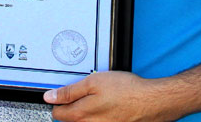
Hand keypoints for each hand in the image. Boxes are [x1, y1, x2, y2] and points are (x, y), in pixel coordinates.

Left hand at [44, 71, 170, 121]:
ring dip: (87, 112)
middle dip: (73, 107)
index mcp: (80, 116)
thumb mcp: (93, 82)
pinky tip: (109, 107)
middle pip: (70, 120)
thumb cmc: (126, 91)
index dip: (59, 100)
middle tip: (87, 93)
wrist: (150, 102)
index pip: (57, 113)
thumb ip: (69, 91)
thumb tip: (50, 97)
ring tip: (101, 99)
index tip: (66, 93)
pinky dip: (99, 116)